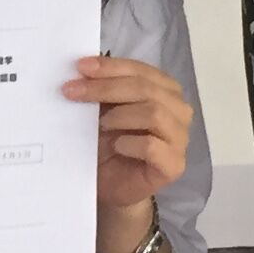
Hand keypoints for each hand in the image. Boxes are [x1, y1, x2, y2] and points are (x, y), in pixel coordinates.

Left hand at [66, 56, 192, 213]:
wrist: (111, 185)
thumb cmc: (109, 144)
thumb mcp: (102, 110)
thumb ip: (101, 89)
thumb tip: (82, 70)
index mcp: (165, 90)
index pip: (140, 70)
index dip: (110, 67)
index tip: (80, 67)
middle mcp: (178, 110)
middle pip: (145, 89)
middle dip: (106, 87)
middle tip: (74, 92)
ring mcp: (179, 138)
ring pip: (154, 112)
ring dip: (120, 115)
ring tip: (100, 125)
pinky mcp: (174, 165)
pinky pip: (152, 146)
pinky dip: (130, 142)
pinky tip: (116, 146)